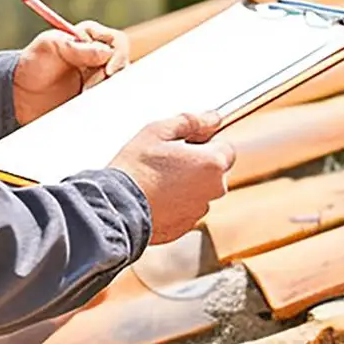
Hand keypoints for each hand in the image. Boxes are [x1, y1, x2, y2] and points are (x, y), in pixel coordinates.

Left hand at [12, 21, 129, 125]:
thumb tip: (106, 52)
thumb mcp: (49, 47)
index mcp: (89, 37)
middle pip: (123, 63)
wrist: (20, 95)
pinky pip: (110, 99)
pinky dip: (104, 102)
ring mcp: (99, 77)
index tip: (108, 70)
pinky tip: (86, 103)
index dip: (116, 55)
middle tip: (88, 88)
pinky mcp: (97, 96)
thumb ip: (77, 48)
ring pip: (120, 82)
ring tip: (83, 95)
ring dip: (105, 90)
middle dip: (110, 76)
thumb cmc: (32, 64)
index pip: (116, 41)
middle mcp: (98, 55)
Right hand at [110, 112, 235, 243]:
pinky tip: (155, 196)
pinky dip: (175, 202)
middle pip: (214, 171)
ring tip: (158, 179)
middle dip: (197, 164)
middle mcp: (213, 190)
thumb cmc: (136, 169)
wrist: (117, 207)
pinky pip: (186, 208)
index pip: (226, 148)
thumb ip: (191, 121)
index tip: (186, 143)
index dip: (206, 143)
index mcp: (212, 164)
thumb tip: (212, 117)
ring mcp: (199, 210)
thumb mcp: (159, 132)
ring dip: (186, 184)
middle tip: (168, 159)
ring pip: (199, 191)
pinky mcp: (185, 226)